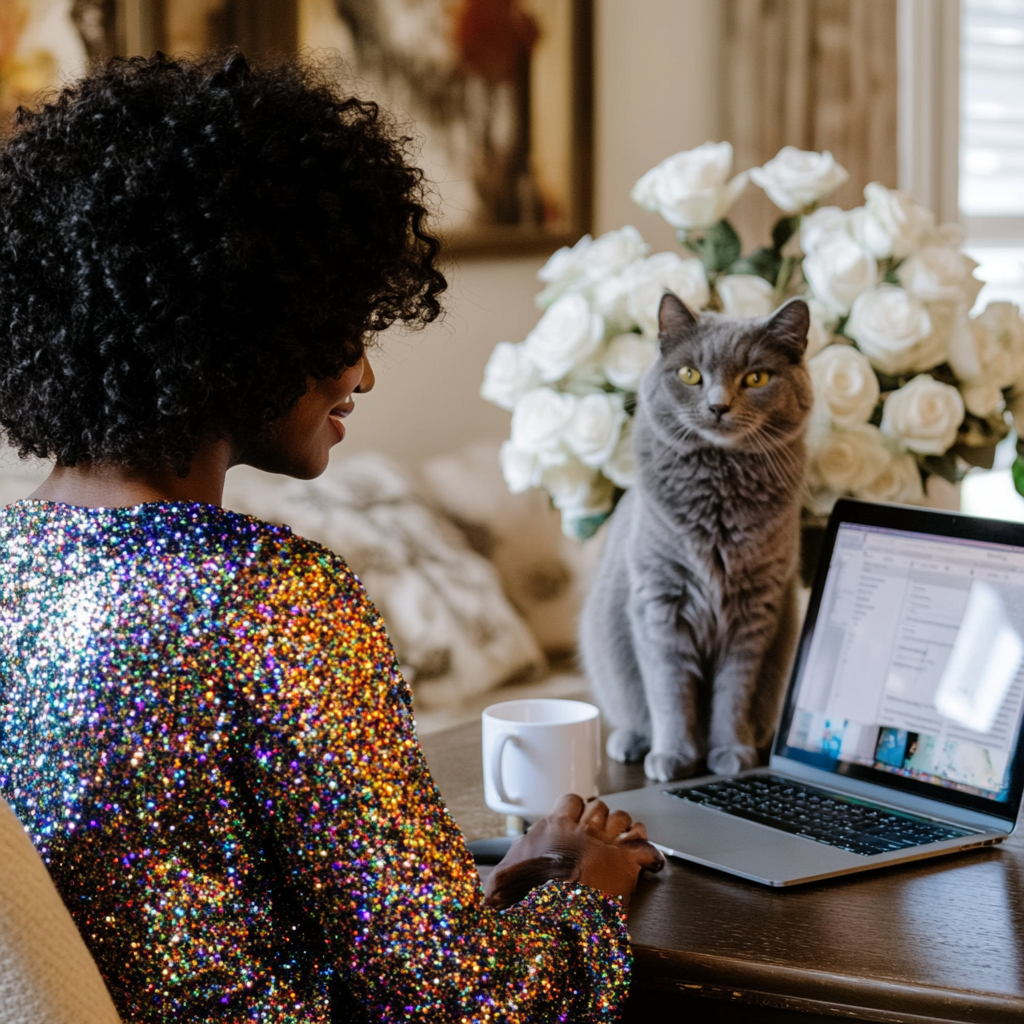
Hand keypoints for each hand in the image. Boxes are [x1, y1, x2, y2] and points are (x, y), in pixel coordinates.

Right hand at [483, 793, 664, 909]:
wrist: (554, 914)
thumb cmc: (529, 896)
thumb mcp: (501, 882)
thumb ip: (496, 878)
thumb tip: (483, 890)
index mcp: (555, 827)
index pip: (570, 800)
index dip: (575, 809)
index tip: (574, 820)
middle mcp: (583, 829)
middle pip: (599, 807)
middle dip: (601, 818)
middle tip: (599, 833)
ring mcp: (607, 843)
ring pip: (623, 819)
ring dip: (624, 828)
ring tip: (624, 838)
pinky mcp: (628, 862)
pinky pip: (646, 846)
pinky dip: (650, 852)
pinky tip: (650, 859)